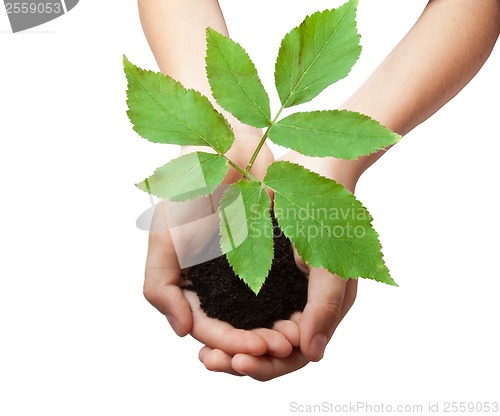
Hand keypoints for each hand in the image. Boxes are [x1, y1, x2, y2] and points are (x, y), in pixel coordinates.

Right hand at [143, 135, 296, 360]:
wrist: (226, 149)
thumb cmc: (187, 190)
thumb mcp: (163, 239)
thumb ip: (160, 287)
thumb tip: (182, 332)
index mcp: (185, 282)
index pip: (205, 326)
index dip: (228, 342)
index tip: (255, 349)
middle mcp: (212, 282)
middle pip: (232, 327)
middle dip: (254, 342)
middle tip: (281, 348)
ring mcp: (238, 270)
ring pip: (255, 315)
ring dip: (272, 330)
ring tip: (293, 338)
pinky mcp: (264, 255)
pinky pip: (275, 290)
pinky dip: (286, 306)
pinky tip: (301, 316)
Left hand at [197, 151, 359, 379]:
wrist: (313, 170)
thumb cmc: (328, 212)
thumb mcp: (331, 260)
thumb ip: (324, 306)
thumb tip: (311, 354)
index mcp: (324, 308)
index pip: (296, 354)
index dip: (268, 365)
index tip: (239, 363)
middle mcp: (303, 306)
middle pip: (272, 351)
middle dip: (243, 360)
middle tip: (209, 361)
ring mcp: (284, 291)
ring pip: (257, 333)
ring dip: (232, 346)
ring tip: (206, 354)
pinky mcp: (266, 275)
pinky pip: (246, 308)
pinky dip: (230, 321)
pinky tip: (207, 326)